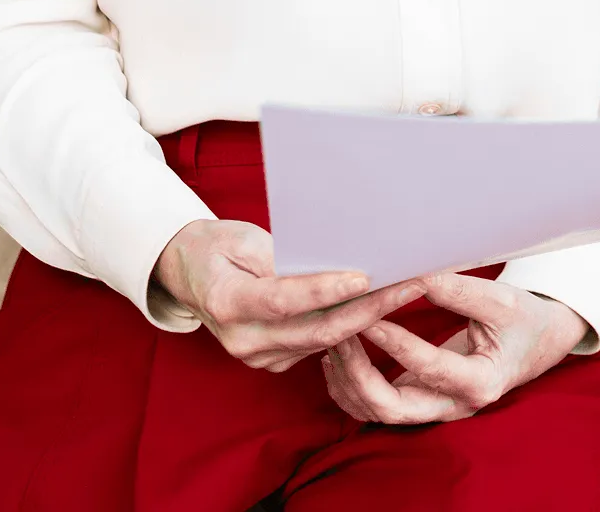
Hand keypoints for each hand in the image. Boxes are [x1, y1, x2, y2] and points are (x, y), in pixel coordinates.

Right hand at [151, 217, 420, 372]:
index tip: (365, 277)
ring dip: (367, 317)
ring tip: (406, 289)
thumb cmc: (218, 248)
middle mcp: (242, 339)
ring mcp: (258, 356)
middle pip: (316, 329)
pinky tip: (381, 305)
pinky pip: (319, 346)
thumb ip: (282, 256)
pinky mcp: (274, 361)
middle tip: (409, 284)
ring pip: (324, 340)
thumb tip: (336, 260)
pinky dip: (351, 327)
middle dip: (368, 308)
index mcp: (227, 302)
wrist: (190, 274)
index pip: (284, 301)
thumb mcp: (243, 239)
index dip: (326, 291)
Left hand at [322, 272, 588, 424]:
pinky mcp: (422, 402)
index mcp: (481, 383)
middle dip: (358, 375)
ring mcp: (436, 410)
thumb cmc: (524, 320)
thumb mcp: (502, 301)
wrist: (538, 343)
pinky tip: (339, 358)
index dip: (395, 342)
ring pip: (378, 413)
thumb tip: (414, 274)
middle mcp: (455, 406)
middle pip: (393, 409)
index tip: (369, 315)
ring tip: (335, 340)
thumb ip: (459, 291)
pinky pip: (377, 407)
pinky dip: (352, 389)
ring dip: (348, 382)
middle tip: (340, 335)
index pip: (428, 368)